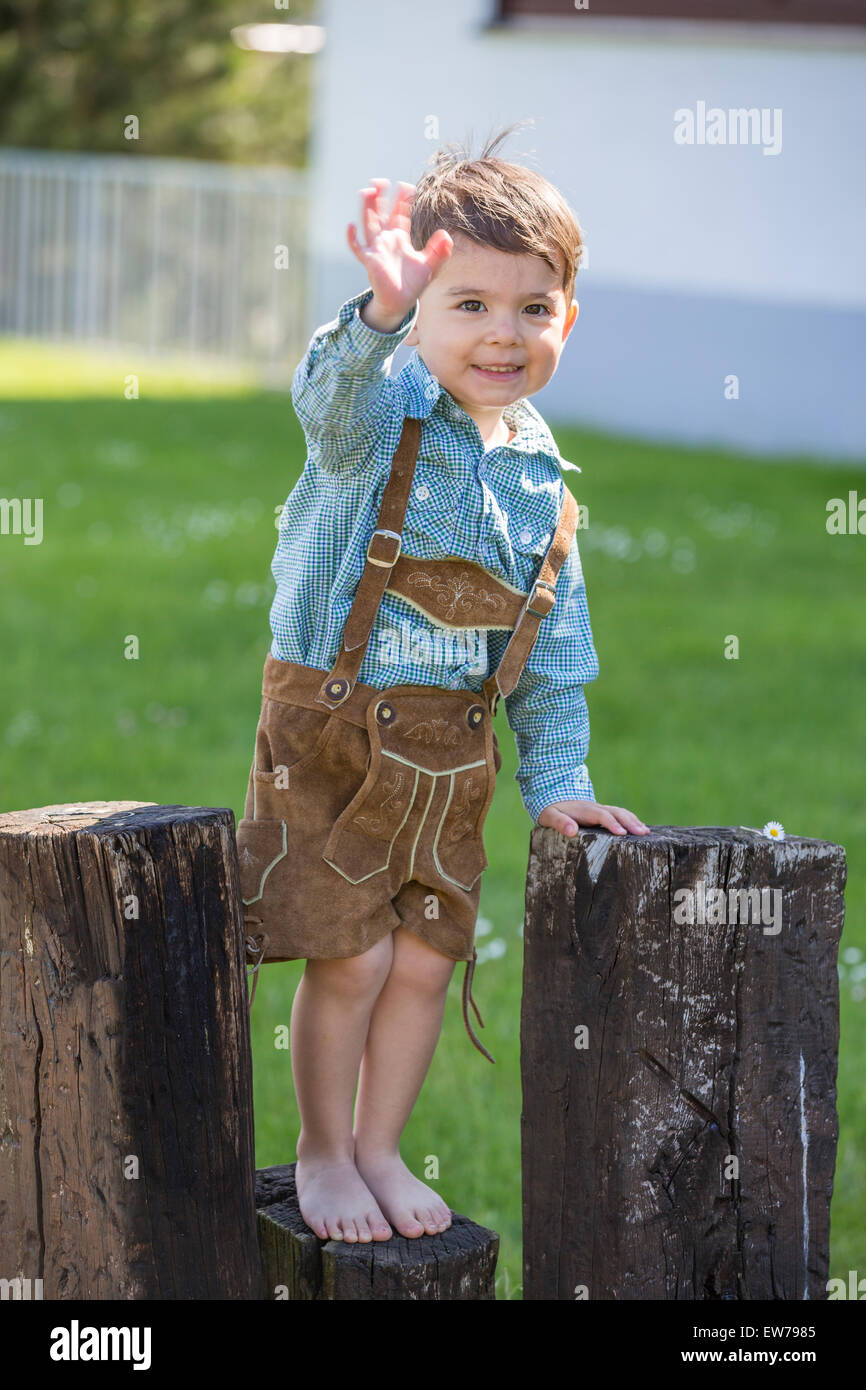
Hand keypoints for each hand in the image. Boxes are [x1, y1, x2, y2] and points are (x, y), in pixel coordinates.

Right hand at [347, 178, 452, 326]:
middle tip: (380, 181)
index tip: (407, 187)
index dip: (403, 200)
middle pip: (381, 213)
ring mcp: (377, 249)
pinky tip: (350, 227)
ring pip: (369, 224)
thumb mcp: (430, 266)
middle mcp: (387, 239)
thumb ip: (439, 251)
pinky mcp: (370, 261)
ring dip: (367, 208)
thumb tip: (446, 235)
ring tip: (367, 191)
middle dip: (381, 197)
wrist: (401, 302)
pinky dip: (353, 239)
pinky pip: (358, 248)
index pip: (400, 213)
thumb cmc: (413, 284)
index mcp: (400, 237)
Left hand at [537, 800, 649, 837]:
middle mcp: (595, 808)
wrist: (552, 797)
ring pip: (620, 812)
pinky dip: (631, 819)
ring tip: (646, 832)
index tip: (622, 834)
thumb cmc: (551, 811)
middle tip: (643, 833)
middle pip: (616, 812)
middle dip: (630, 822)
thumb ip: (560, 823)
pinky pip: (619, 814)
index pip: (601, 816)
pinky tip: (640, 828)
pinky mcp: (602, 813)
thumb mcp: (549, 816)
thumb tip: (572, 831)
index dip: (612, 824)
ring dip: (634, 820)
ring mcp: (600, 809)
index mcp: (584, 810)